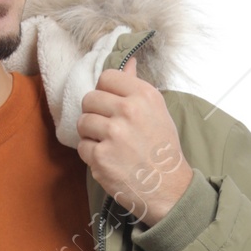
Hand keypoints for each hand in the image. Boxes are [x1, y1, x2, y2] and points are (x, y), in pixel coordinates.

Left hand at [75, 53, 194, 226]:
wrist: (168, 188)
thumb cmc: (162, 149)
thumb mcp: (157, 111)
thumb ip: (136, 86)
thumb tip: (128, 61)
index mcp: (144, 95)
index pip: (106, 77)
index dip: (105, 92)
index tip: (111, 105)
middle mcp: (128, 111)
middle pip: (89, 98)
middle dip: (94, 113)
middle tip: (108, 128)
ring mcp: (113, 134)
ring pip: (82, 122)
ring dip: (91, 134)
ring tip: (108, 144)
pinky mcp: (100, 157)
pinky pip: (82, 146)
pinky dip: (91, 155)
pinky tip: (108, 159)